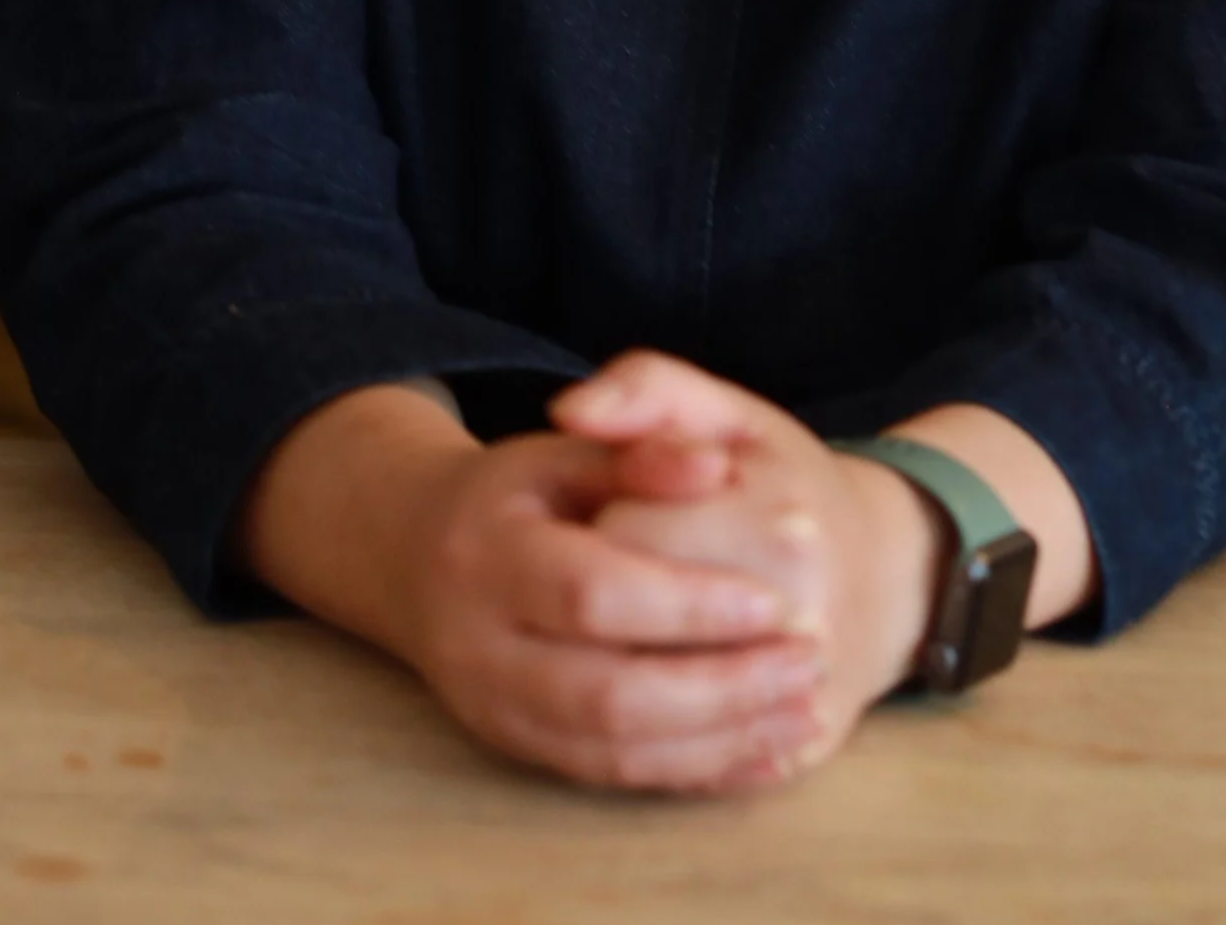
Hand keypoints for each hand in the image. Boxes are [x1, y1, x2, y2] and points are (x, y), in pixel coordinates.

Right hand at [236, 385, 829, 794]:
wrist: (419, 556)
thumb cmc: (519, 494)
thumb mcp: (570, 448)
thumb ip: (640, 446)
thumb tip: (710, 468)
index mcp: (489, 551)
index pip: (595, 591)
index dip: (687, 604)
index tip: (773, 601)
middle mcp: (478, 643)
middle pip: (606, 693)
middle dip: (718, 688)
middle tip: (807, 663)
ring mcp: (493, 708)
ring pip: (612, 753)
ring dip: (717, 741)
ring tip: (802, 710)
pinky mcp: (516, 748)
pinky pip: (610, 779)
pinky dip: (691, 773)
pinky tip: (762, 752)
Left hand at [551, 352, 949, 783]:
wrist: (885, 572)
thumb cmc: (787, 483)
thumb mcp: (729, 412)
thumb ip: (648, 389)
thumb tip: (567, 408)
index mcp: (777, 524)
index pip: (626, 539)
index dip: (595, 523)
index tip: (607, 509)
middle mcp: (798, 618)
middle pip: (629, 630)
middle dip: (594, 604)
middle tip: (605, 577)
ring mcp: (799, 700)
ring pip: (646, 720)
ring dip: (597, 680)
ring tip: (604, 635)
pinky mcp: (794, 758)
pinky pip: (689, 770)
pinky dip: (638, 743)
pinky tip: (619, 704)